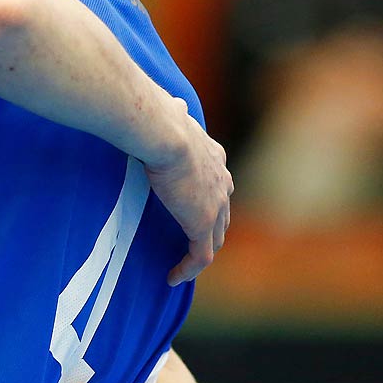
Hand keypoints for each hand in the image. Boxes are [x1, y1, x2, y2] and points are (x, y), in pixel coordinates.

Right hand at [143, 100, 231, 285]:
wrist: (165, 135)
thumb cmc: (161, 122)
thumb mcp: (172, 114)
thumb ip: (175, 112)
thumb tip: (173, 104)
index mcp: (215, 159)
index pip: (218, 185)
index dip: (208, 200)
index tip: (190, 210)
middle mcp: (222, 183)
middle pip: (222, 214)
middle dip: (209, 230)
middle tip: (190, 244)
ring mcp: (215, 206)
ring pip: (214, 238)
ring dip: (200, 252)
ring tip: (183, 265)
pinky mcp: (203, 224)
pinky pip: (201, 256)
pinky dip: (189, 268)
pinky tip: (173, 278)